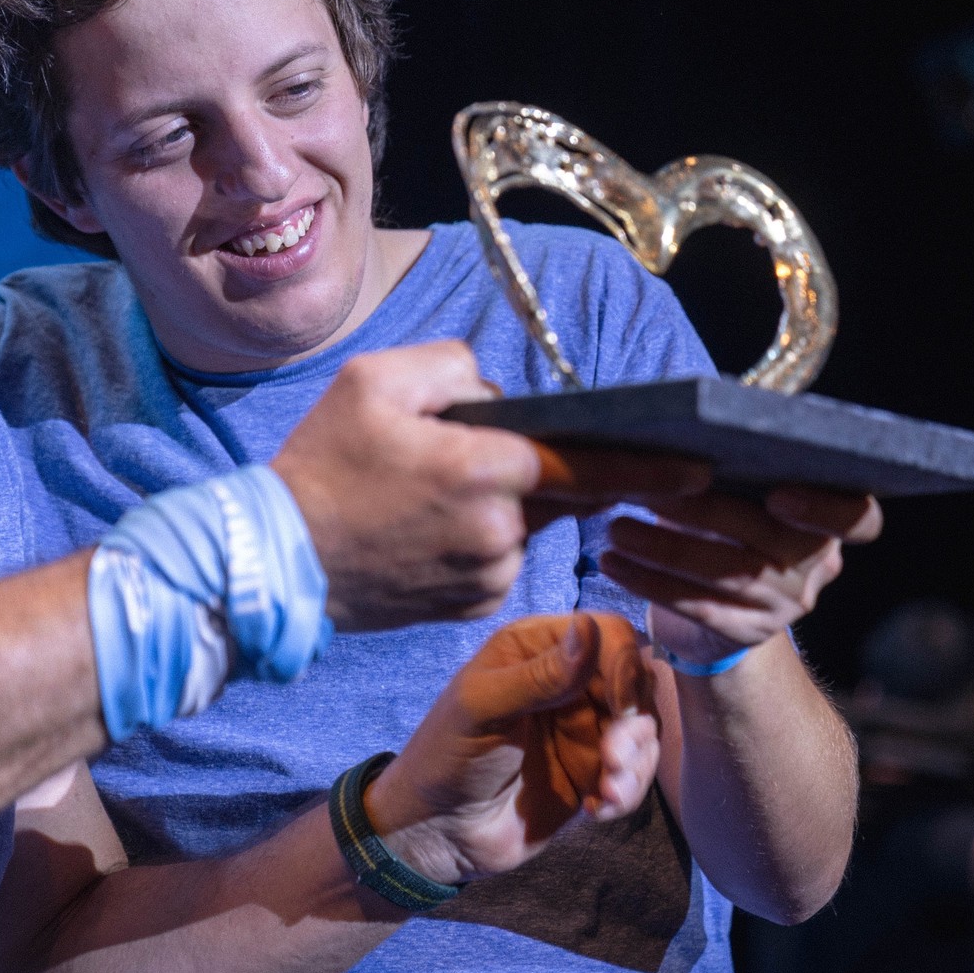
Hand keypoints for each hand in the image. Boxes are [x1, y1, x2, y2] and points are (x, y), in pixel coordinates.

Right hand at [270, 343, 709, 630]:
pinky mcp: (470, 607)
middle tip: (483, 455)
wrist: (274, 563)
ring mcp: (487, 576)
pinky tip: (424, 530)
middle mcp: (499, 531)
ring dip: (502, 503)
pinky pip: (500, 561)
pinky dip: (480, 540)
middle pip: (555, 490)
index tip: (699, 465)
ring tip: (427, 493)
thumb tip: (499, 397)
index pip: (587, 464)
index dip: (648, 465)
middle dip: (544, 469)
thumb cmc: (320, 464)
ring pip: (525, 525)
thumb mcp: (374, 380)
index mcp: (483, 470)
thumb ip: (454, 366)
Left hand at [362, 613, 658, 886]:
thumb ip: (539, 675)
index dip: (626, 667)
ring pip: (644, 730)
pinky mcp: (593, 772)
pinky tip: (596, 810)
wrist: (439, 831)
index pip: (610, 635)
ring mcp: (584, 728)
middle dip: (635, 725)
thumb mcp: (483, 708)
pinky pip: (635, 773)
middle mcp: (569, 682)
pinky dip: (627, 792)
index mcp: (538, 648)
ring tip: (606, 794)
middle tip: (612, 762)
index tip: (620, 709)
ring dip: (636, 764)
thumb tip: (589, 627)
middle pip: (637, 683)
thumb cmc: (447, 755)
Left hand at [600, 484, 882, 661]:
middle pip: (770, 541)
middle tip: (651, 492)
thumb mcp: (741, 491)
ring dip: (665, 549)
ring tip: (617, 529)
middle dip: (706, 515)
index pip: (859, 518)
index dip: (826, 509)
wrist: (716, 608)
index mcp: (825, 521)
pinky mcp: (744, 631)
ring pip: (727, 575)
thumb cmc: (724, 522)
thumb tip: (696, 411)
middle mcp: (816, 565)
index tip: (779, 494)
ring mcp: (784, 605)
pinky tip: (614, 562)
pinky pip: (697, 607)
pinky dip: (650, 582)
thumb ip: (737, 460)